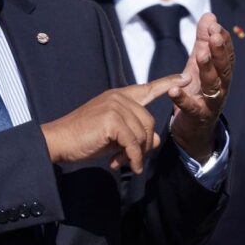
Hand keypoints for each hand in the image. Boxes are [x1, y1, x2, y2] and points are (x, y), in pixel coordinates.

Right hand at [41, 73, 187, 172]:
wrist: (59, 141)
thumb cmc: (84, 138)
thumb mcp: (116, 136)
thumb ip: (136, 134)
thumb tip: (157, 140)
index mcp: (119, 96)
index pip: (148, 89)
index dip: (168, 83)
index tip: (185, 77)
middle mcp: (119, 97)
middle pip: (149, 122)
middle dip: (144, 144)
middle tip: (129, 159)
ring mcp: (115, 106)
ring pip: (143, 134)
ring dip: (136, 154)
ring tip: (121, 162)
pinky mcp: (112, 120)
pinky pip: (133, 144)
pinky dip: (133, 159)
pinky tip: (125, 166)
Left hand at [167, 13, 233, 162]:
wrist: (194, 129)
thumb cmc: (198, 91)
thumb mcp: (199, 65)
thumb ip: (203, 41)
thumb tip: (209, 15)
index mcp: (222, 73)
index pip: (227, 54)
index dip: (222, 39)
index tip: (215, 24)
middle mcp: (221, 87)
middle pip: (224, 68)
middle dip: (219, 51)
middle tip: (213, 35)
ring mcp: (211, 103)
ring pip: (213, 85)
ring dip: (208, 69)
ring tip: (200, 54)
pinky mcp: (198, 117)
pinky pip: (192, 108)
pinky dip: (183, 99)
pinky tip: (174, 90)